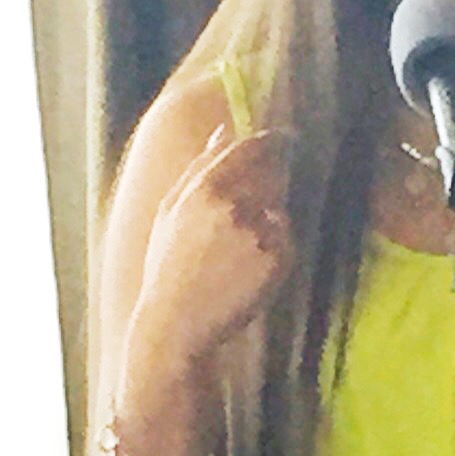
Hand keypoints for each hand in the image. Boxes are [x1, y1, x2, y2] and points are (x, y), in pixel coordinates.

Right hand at [128, 125, 292, 380]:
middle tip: (253, 216)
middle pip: (273, 176)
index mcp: (205, 187)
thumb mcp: (171, 211)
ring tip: (235, 258)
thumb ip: (199, 167)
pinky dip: (274, 256)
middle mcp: (234, 204)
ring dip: (268, 227)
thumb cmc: (169, 267)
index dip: (273, 141)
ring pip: (279, 213)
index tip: (285, 139)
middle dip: (272, 186)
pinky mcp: (276, 259)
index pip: (251, 148)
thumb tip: (222, 131)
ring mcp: (258, 231)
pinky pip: (285, 245)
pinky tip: (246, 275)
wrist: (175, 324)